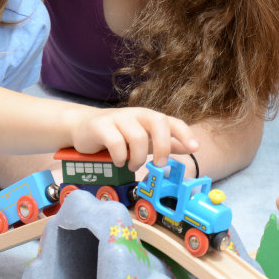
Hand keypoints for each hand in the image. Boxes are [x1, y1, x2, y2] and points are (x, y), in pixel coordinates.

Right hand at [69, 107, 198, 171]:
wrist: (83, 128)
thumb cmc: (118, 135)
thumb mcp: (144, 140)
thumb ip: (166, 144)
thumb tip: (191, 147)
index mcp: (148, 117)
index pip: (171, 121)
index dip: (184, 133)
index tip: (194, 147)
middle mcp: (136, 114)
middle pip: (158, 121)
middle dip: (163, 145)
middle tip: (160, 164)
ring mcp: (117, 118)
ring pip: (137, 136)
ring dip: (137, 157)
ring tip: (132, 165)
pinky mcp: (100, 125)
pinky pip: (115, 142)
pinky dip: (119, 157)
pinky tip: (118, 161)